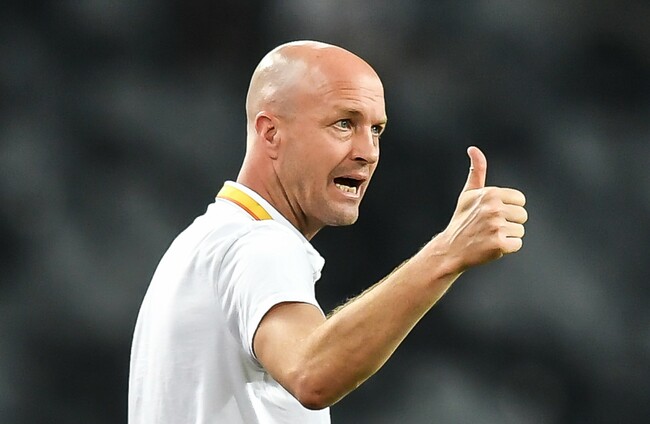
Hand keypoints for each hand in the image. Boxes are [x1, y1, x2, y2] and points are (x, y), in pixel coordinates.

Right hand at [438, 146, 527, 270]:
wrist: (451, 248)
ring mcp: (496, 226)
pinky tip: (491, 246)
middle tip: (489, 227)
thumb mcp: (468, 194)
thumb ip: (477, 171)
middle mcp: (493, 208)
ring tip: (489, 236)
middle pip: (522, 215)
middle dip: (509, 222)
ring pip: (520, 230)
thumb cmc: (462, 220)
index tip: (492, 213)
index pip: (520, 200)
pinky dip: (506, 248)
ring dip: (507, 235)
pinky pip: (517, 244)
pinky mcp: (499, 244)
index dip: (509, 208)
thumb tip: (473, 148)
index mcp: (490, 194)